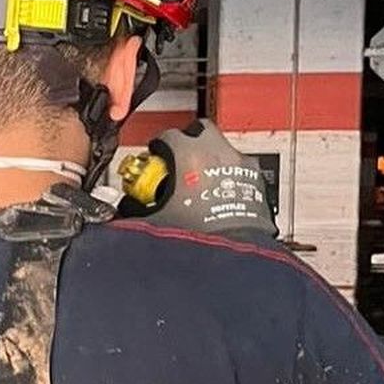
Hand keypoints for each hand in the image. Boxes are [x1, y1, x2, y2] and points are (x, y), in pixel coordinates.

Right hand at [122, 120, 277, 237]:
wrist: (235, 254)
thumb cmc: (201, 235)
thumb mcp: (155, 220)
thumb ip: (136, 208)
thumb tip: (126, 206)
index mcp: (190, 155)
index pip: (169, 135)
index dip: (159, 145)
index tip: (156, 155)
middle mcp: (218, 154)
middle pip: (201, 129)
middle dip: (189, 139)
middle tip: (179, 158)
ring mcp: (241, 166)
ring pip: (224, 148)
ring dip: (211, 158)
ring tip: (200, 182)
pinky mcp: (257, 181)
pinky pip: (240, 168)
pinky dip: (229, 175)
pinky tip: (218, 195)